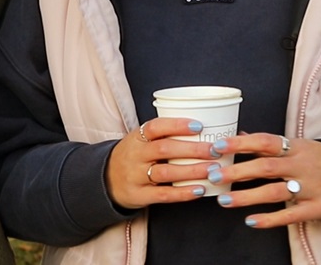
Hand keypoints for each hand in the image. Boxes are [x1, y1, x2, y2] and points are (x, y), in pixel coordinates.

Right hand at [105, 117, 221, 209]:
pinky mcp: (139, 195)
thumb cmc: (133, 157)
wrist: (106, 180)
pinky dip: (182, 193)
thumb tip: (203, 129)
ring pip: (165, 172)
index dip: (177, 125)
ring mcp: (135, 176)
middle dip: (192, 149)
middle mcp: (135, 155)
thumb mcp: (140, 141)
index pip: (154, 127)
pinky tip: (200, 190)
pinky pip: (163, 195)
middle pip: (164, 149)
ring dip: (191, 171)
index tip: (199, 126)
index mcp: (136, 138)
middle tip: (214, 149)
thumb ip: (163, 135)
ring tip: (212, 169)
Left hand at [207, 133, 320, 227]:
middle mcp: (301, 166)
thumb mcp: (298, 145)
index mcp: (295, 147)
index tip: (217, 147)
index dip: (240, 144)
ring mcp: (310, 188)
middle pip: (266, 167)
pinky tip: (250, 221)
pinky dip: (270, 219)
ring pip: (274, 192)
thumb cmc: (320, 158)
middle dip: (237, 172)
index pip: (264, 142)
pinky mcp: (317, 208)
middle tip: (212, 176)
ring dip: (247, 196)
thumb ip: (269, 143)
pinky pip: (291, 215)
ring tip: (224, 200)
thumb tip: (241, 134)